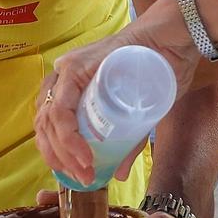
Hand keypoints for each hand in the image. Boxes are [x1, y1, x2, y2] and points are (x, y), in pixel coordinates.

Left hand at [36, 5, 192, 184]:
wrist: (173, 39)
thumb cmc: (159, 69)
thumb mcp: (140, 113)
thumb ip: (127, 140)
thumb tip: (120, 174)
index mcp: (72, 87)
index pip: (50, 127)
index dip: (58, 156)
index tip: (78, 177)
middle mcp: (63, 78)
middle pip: (44, 126)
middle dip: (59, 159)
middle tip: (82, 179)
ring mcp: (66, 71)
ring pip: (47, 120)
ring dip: (63, 152)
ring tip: (84, 171)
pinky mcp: (75, 68)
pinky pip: (60, 109)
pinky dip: (68, 137)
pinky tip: (84, 155)